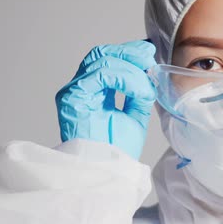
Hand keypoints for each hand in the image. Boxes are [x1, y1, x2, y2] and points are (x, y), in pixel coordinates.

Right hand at [55, 40, 156, 158]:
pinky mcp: (72, 97)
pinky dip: (124, 78)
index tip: (149, 53)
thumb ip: (139, 91)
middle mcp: (82, 88)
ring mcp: (75, 91)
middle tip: (149, 60)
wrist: (108, 171)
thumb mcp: (136, 114)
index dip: (128, 52)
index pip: (107, 60)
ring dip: (132, 70)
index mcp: (95, 91)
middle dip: (129, 53)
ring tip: (146, 86)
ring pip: (103, 61)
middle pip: (102, 54)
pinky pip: (101, 75)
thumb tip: (148, 69)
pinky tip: (138, 91)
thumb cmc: (117, 150)